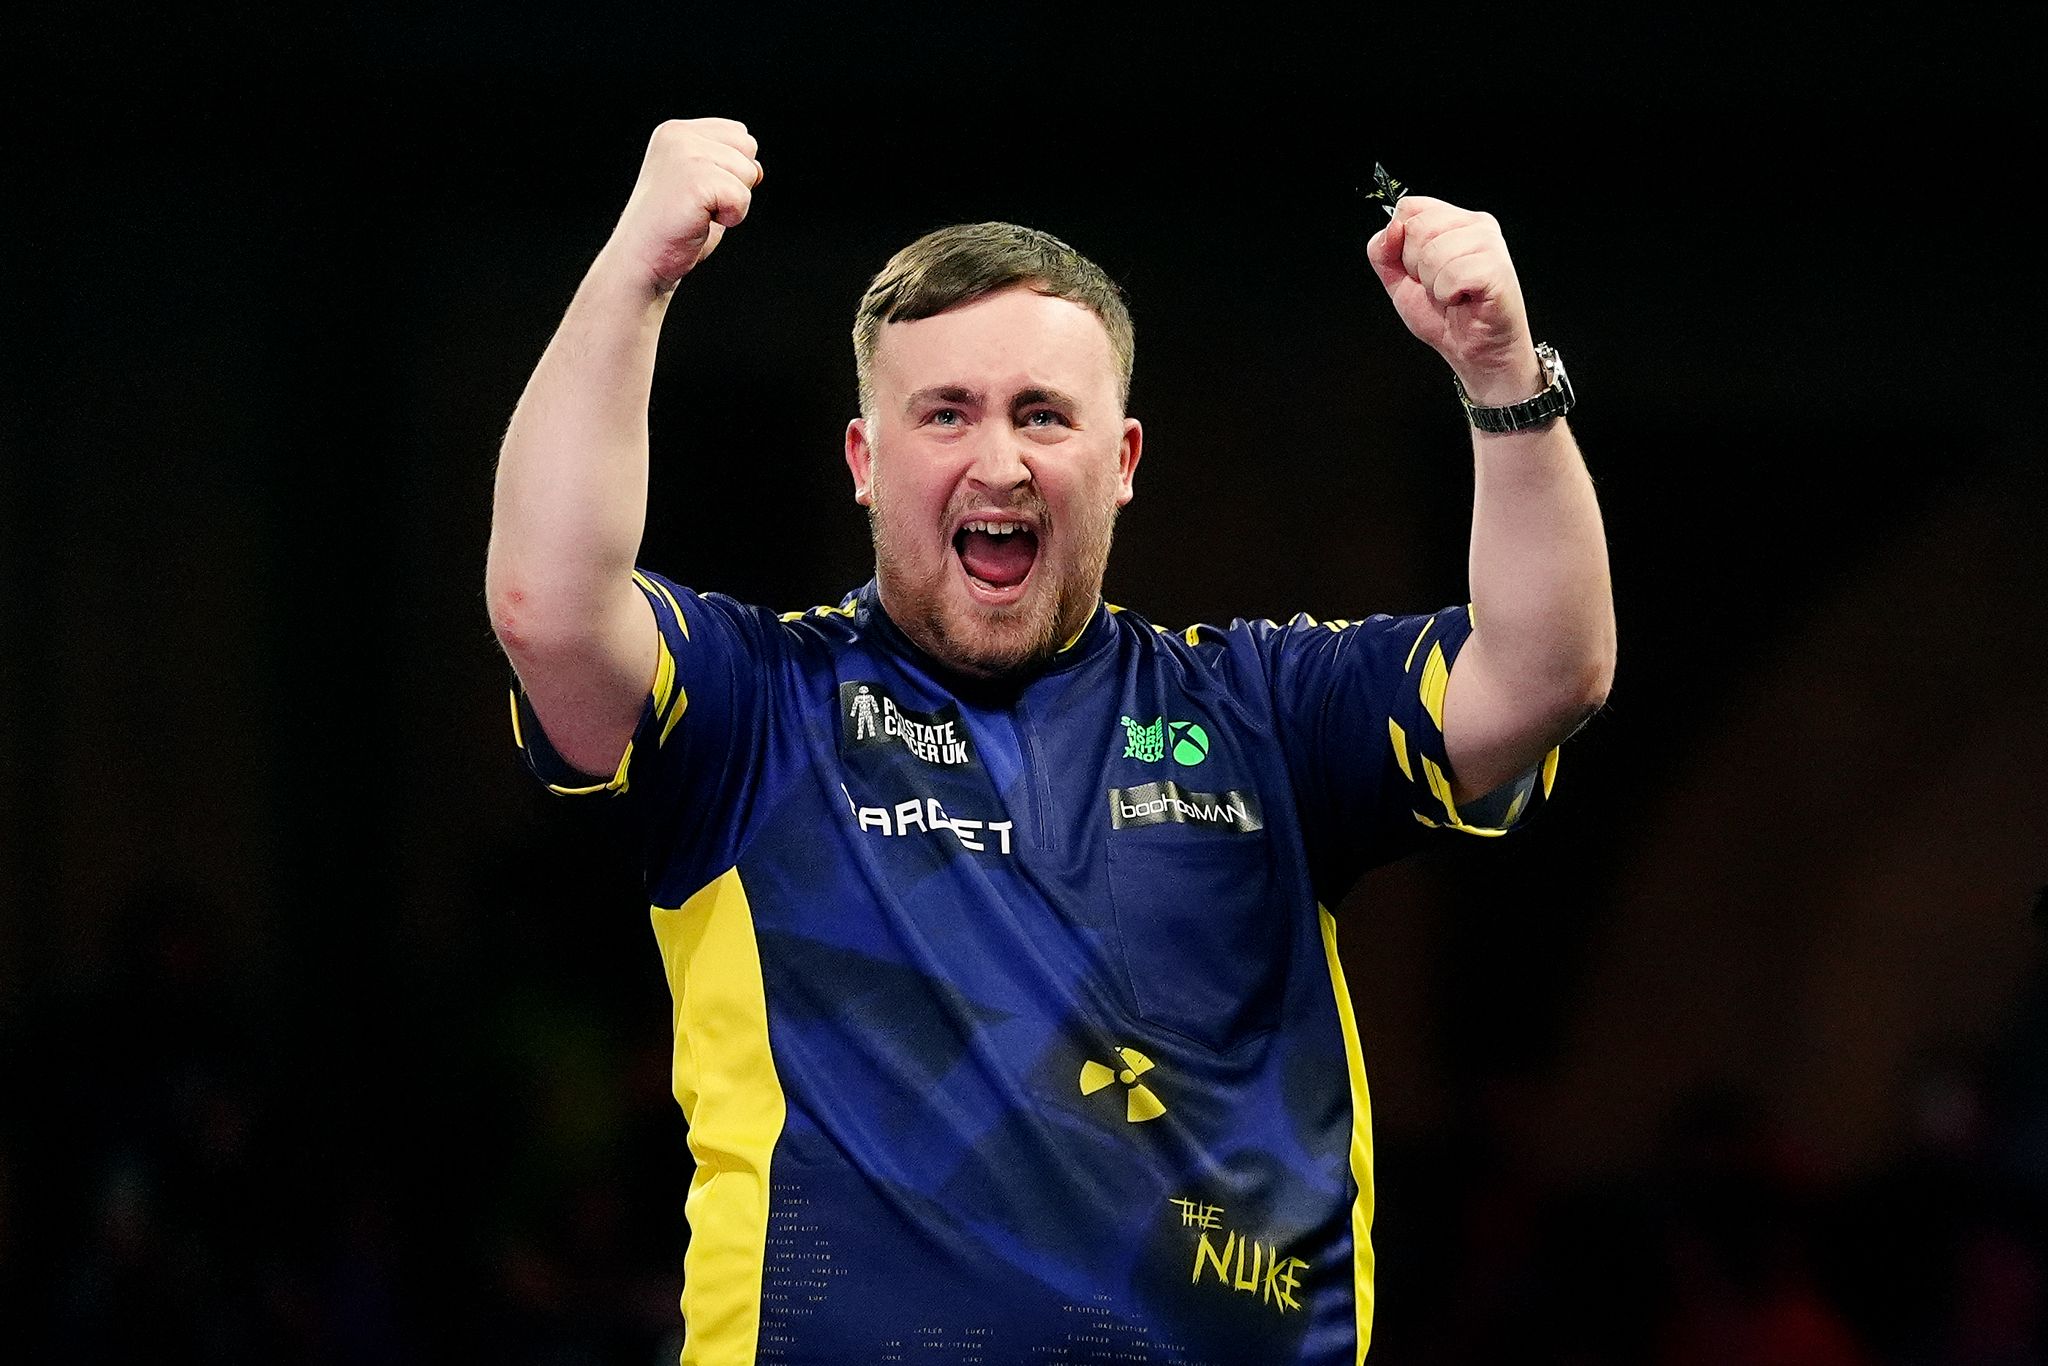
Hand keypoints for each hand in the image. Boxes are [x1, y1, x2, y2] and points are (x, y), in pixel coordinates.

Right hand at [606, 118, 763, 292]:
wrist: (641, 260)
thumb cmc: (672, 229)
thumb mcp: (701, 185)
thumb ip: (726, 167)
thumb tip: (758, 169)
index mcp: (677, 131)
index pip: (738, 133)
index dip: (733, 169)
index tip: (701, 191)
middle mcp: (679, 136)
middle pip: (748, 147)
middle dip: (736, 182)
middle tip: (700, 204)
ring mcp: (685, 154)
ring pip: (748, 172)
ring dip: (731, 203)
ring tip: (698, 213)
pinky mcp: (696, 180)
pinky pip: (742, 197)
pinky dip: (731, 218)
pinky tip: (700, 222)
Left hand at [1367, 196, 1540, 406]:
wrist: (1473, 351)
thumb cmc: (1444, 316)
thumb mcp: (1398, 280)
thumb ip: (1383, 251)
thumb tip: (1391, 228)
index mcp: (1454, 220)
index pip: (1409, 207)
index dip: (1401, 244)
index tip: (1416, 269)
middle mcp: (1476, 225)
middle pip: (1418, 228)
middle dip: (1416, 268)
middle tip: (1439, 286)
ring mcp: (1490, 244)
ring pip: (1433, 253)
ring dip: (1434, 285)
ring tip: (1452, 295)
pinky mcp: (1497, 269)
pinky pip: (1451, 275)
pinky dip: (1448, 295)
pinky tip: (1463, 300)